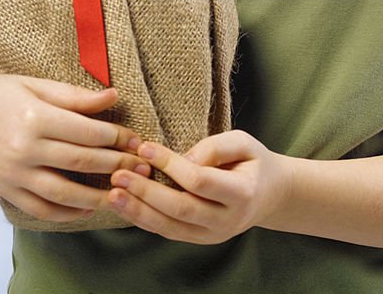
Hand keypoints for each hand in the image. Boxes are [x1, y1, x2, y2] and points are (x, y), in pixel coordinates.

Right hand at [0, 74, 150, 222]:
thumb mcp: (35, 85)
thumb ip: (75, 96)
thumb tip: (114, 97)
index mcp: (34, 116)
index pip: (86, 132)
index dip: (117, 137)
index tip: (137, 140)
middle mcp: (23, 148)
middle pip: (81, 162)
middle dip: (117, 165)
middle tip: (143, 168)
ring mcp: (13, 173)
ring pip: (64, 193)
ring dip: (98, 196)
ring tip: (124, 193)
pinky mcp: (5, 191)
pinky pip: (40, 209)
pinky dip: (66, 213)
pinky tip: (87, 208)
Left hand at [107, 129, 290, 243]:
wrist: (269, 195)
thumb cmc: (253, 162)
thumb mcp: (244, 142)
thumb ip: (216, 147)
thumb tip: (184, 159)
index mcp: (242, 193)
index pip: (199, 181)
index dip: (171, 164)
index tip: (145, 146)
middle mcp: (227, 220)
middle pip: (180, 209)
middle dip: (146, 192)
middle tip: (118, 173)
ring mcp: (212, 235)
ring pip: (170, 227)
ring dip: (138, 211)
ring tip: (113, 193)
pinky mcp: (199, 240)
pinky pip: (168, 232)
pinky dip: (144, 220)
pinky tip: (125, 205)